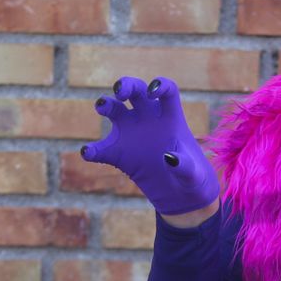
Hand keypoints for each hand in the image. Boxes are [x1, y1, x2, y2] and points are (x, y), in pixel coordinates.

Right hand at [81, 76, 219, 217]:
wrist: (179, 195)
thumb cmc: (191, 178)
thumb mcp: (192, 175)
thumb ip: (184, 166)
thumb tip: (169, 158)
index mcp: (170, 118)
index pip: (167, 90)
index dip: (159, 85)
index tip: (152, 91)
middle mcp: (148, 119)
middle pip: (136, 91)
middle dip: (126, 85)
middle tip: (120, 92)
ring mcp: (131, 133)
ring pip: (114, 109)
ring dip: (106, 104)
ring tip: (101, 106)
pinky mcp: (118, 153)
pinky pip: (101, 149)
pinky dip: (92, 150)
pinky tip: (88, 152)